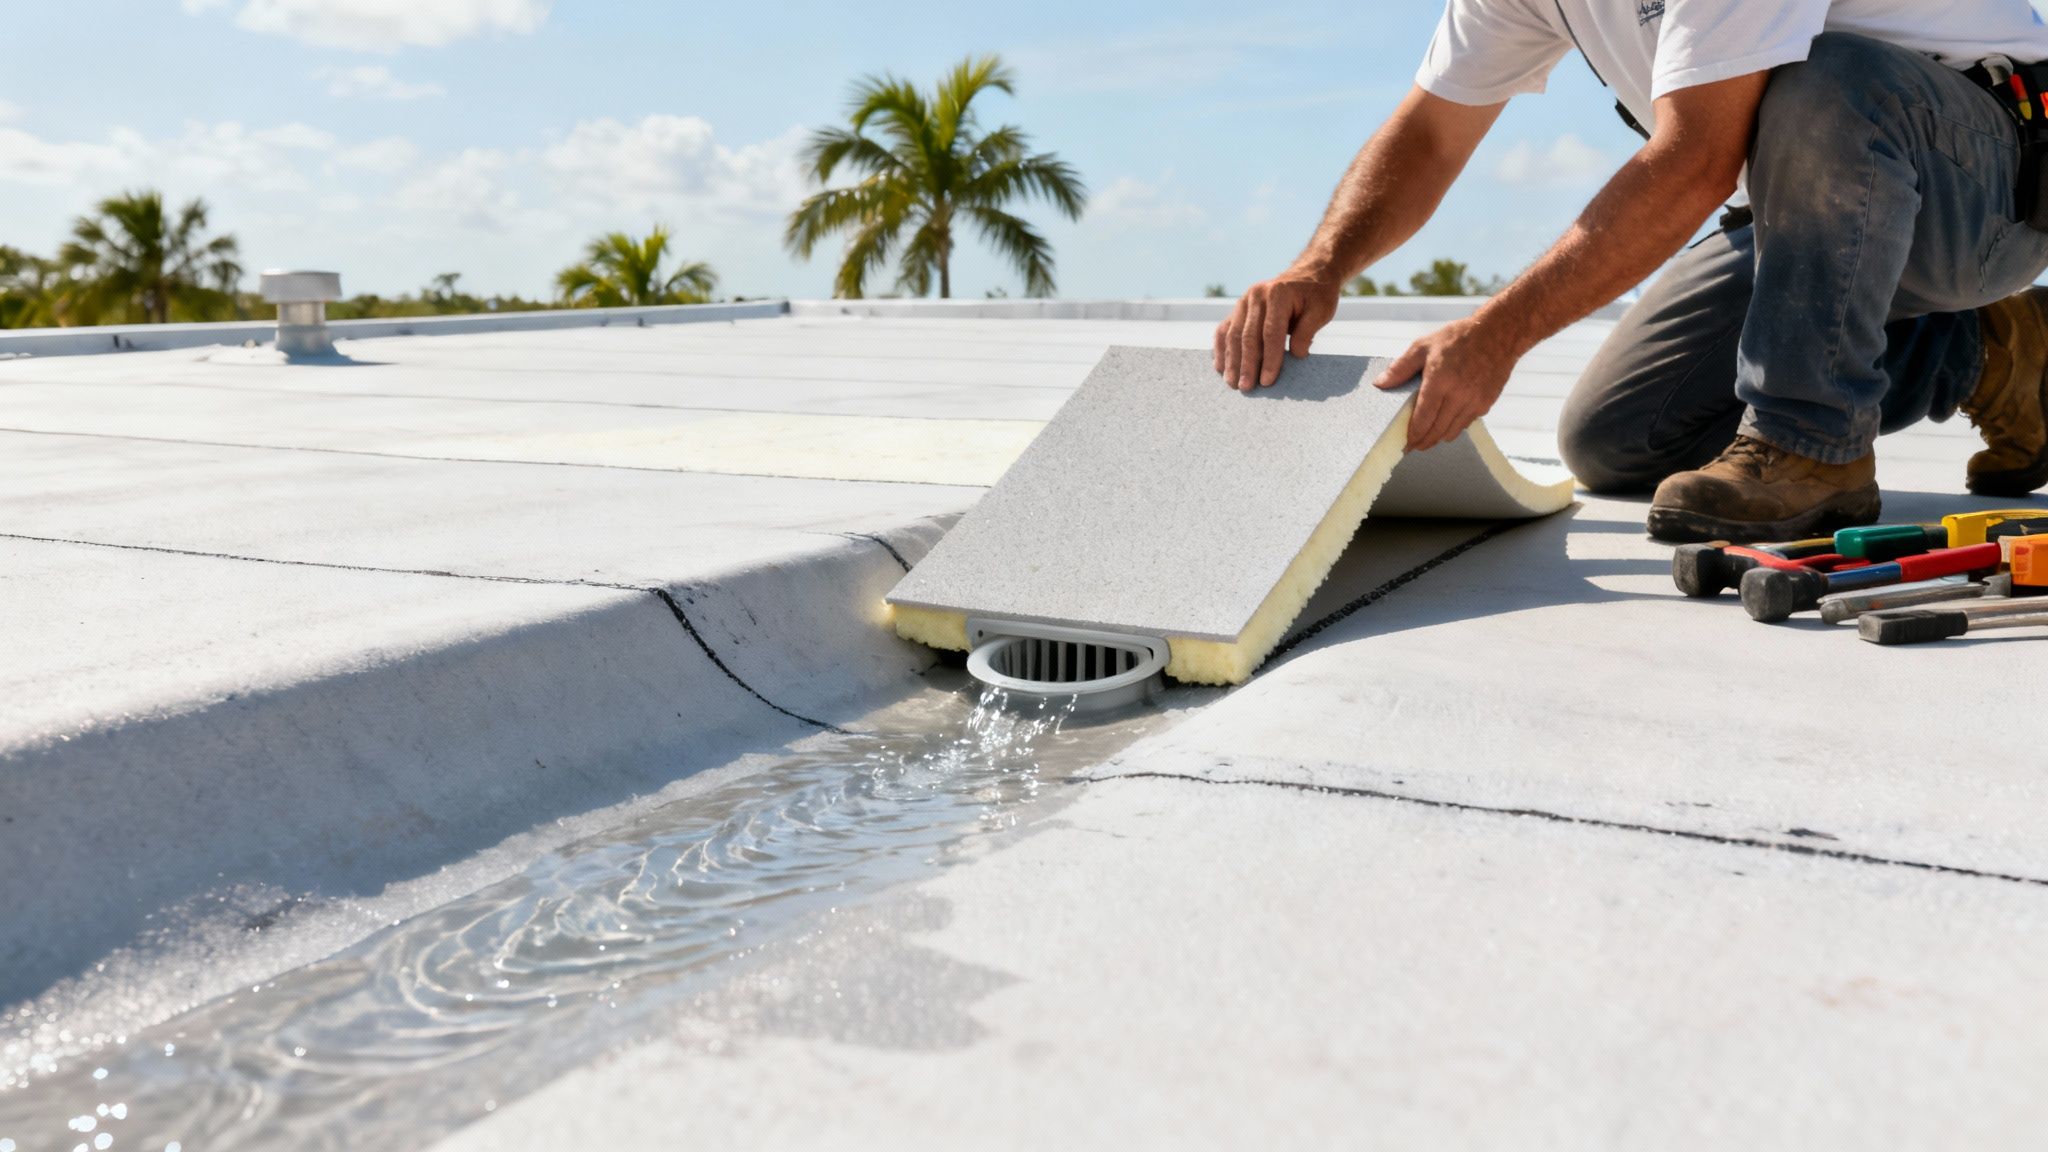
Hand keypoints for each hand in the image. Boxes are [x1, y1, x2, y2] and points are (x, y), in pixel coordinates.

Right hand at [1213, 272, 1339, 391]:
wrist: (1307, 275)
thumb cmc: (1316, 296)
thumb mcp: (1321, 311)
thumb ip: (1307, 332)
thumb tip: (1296, 356)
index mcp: (1278, 294)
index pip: (1271, 332)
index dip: (1270, 359)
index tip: (1268, 381)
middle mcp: (1256, 295)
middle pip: (1248, 335)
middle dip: (1246, 364)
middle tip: (1246, 388)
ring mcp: (1243, 301)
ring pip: (1232, 335)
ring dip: (1231, 361)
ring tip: (1232, 383)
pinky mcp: (1237, 308)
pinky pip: (1224, 330)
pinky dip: (1221, 349)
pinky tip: (1220, 367)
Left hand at [1372, 316, 1517, 451]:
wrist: (1499, 333)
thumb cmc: (1459, 337)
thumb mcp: (1423, 346)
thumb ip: (1400, 367)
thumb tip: (1380, 384)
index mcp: (1439, 381)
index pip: (1422, 420)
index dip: (1412, 436)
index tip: (1404, 444)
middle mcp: (1458, 395)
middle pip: (1436, 431)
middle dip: (1423, 443)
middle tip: (1413, 447)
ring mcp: (1474, 402)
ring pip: (1452, 432)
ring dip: (1438, 438)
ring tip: (1427, 439)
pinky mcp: (1486, 404)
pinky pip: (1466, 424)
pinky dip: (1454, 428)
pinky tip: (1445, 424)